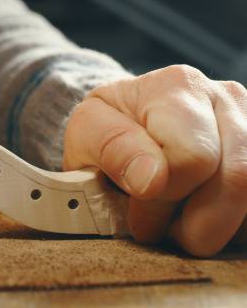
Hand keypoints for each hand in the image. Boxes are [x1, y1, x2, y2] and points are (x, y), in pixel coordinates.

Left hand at [63, 65, 246, 256]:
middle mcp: (225, 97)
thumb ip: (112, 150)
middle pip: (237, 179)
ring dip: (220, 227)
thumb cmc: (105, 132)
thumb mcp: (86, 133)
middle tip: (164, 230)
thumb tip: (151, 180)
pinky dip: (236, 225)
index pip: (193, 158)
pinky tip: (207, 217)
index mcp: (175, 88)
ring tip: (183, 222)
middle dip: (197, 225)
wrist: (127, 123)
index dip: (162, 202)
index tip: (137, 215)